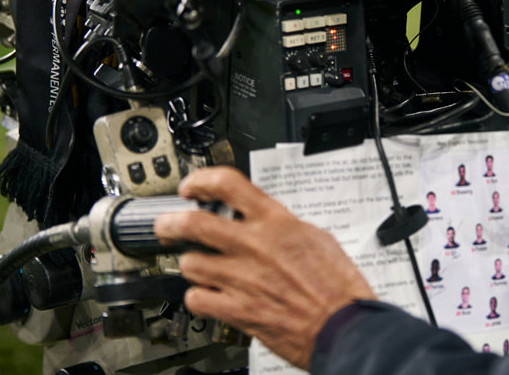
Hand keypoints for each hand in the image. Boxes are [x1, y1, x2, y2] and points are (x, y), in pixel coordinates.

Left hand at [153, 166, 375, 369]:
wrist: (342, 326)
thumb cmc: (337, 286)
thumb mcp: (315, 237)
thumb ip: (281, 226)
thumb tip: (262, 219)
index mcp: (276, 222)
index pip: (228, 184)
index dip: (200, 181)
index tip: (192, 187)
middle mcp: (254, 246)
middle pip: (192, 223)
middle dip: (170, 222)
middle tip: (167, 225)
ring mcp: (241, 279)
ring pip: (189, 263)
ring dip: (191, 264)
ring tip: (200, 267)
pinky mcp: (235, 310)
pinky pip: (196, 298)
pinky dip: (199, 297)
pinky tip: (210, 295)